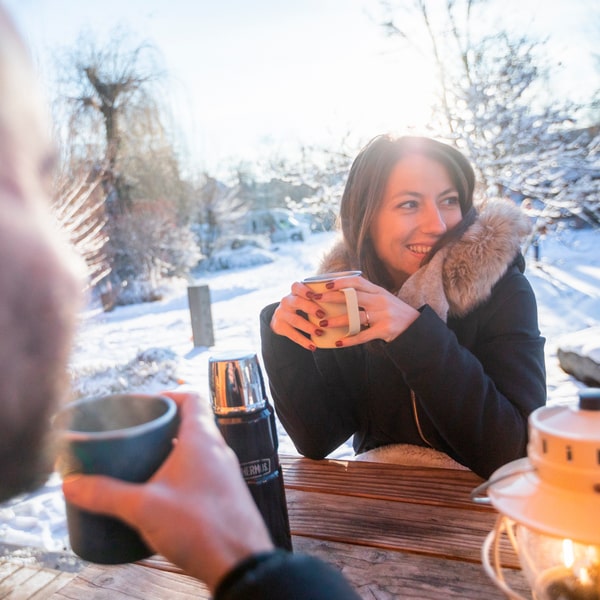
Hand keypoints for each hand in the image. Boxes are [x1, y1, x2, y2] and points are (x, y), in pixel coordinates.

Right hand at [62, 391, 273, 592]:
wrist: (240, 564)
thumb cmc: (200, 527)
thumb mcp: (144, 508)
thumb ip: (105, 494)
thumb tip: (71, 484)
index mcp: (202, 440)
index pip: (192, 397)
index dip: (168, 394)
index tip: (145, 403)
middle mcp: (218, 450)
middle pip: (192, 422)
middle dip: (163, 426)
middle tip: (136, 435)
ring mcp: (225, 472)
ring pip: (197, 448)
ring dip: (172, 450)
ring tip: (143, 463)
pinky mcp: (225, 494)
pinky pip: (202, 470)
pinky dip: (182, 472)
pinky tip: (161, 493)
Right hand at [270, 281, 328, 350]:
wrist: (282, 319)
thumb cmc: (303, 308)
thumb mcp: (307, 300)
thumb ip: (321, 298)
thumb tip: (346, 300)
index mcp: (295, 292)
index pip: (296, 286)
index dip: (304, 290)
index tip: (315, 295)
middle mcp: (286, 301)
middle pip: (296, 302)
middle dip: (310, 308)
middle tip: (323, 315)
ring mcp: (281, 314)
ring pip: (294, 320)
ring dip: (308, 327)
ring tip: (320, 333)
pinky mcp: (279, 327)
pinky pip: (291, 334)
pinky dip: (303, 341)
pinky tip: (313, 346)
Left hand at [314, 275, 419, 345]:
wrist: (415, 327)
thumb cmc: (394, 311)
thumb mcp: (383, 297)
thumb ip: (366, 294)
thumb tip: (341, 290)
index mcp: (378, 290)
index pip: (357, 281)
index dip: (340, 281)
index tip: (325, 283)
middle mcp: (380, 300)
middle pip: (352, 296)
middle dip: (332, 298)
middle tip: (316, 300)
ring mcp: (383, 315)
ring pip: (355, 316)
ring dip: (336, 320)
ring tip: (322, 324)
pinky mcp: (384, 330)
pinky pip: (363, 336)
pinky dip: (350, 339)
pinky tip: (338, 342)